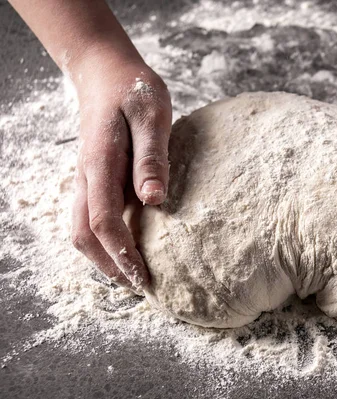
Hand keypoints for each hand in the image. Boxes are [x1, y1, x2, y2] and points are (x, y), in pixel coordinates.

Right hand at [70, 49, 171, 290]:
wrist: (106, 71)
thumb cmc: (133, 89)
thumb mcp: (151, 115)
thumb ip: (152, 156)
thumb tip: (154, 200)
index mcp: (100, 164)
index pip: (103, 221)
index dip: (121, 254)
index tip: (142, 278)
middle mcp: (87, 177)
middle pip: (83, 235)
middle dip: (108, 266)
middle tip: (139, 287)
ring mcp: (87, 178)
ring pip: (81, 228)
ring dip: (102, 256)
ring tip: (132, 274)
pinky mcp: (95, 177)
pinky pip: (90, 215)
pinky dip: (104, 239)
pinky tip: (128, 245)